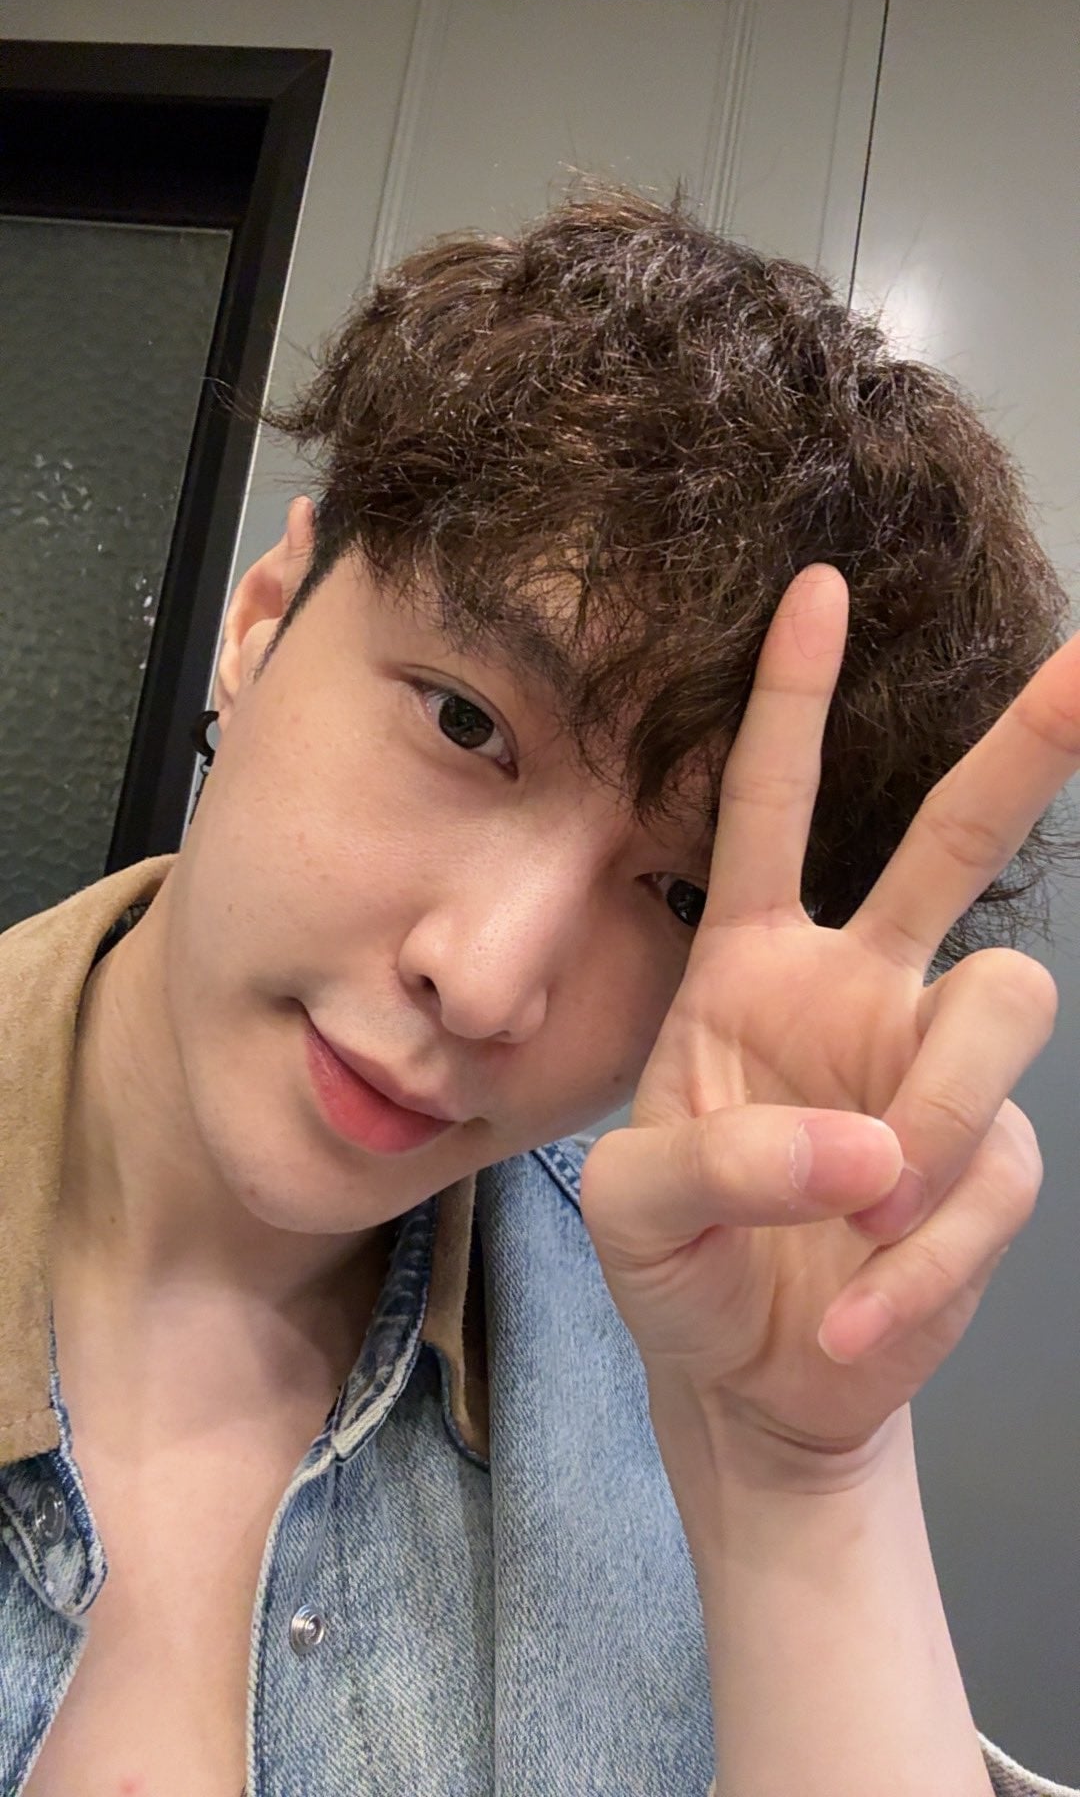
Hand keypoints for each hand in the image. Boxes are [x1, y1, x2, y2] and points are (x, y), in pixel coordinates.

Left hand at [579, 564, 1078, 1464]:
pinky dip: (922, 1262)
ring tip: (858, 1221)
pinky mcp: (983, 1170)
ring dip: (932, 1116)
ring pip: (1001, 1010)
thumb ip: (717, 1161)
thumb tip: (865, 1149)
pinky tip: (858, 1314)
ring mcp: (929, 1075)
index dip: (790, 702)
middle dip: (1020, 754)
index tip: (814, 587)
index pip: (769, 811)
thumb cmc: (681, 1263)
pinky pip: (990, 1180)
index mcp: (750, 966)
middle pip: (956, 847)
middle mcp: (856, 992)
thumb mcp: (637, 1208)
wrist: (748, 1382)